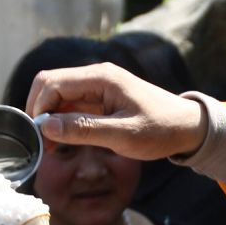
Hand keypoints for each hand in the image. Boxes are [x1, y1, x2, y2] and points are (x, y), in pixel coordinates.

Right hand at [26, 63, 207, 160]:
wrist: (187, 126)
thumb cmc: (160, 130)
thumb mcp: (123, 135)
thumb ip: (85, 130)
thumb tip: (47, 127)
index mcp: (101, 77)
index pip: (52, 83)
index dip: (39, 108)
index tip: (38, 136)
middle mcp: (96, 76)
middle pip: (51, 85)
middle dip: (40, 112)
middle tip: (41, 144)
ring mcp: (97, 87)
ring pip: (59, 97)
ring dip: (50, 119)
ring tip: (51, 148)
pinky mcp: (101, 99)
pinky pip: (72, 106)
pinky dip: (63, 122)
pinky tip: (63, 142)